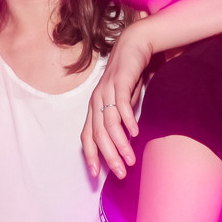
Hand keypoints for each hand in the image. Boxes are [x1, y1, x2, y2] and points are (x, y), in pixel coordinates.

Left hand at [81, 25, 151, 177]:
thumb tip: (124, 144)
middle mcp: (96, 100)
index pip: (86, 137)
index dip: (90, 156)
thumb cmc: (128, 77)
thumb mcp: (121, 103)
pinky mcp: (120, 80)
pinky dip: (127, 120)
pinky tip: (135, 133)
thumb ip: (120, 121)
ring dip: (119, 144)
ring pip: (109, 123)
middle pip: (98, 134)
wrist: (134, 45)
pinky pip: (121, 103)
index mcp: (94, 108)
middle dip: (108, 157)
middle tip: (120, 174)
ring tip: (130, 159)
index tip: (95, 176)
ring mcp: (106, 90)